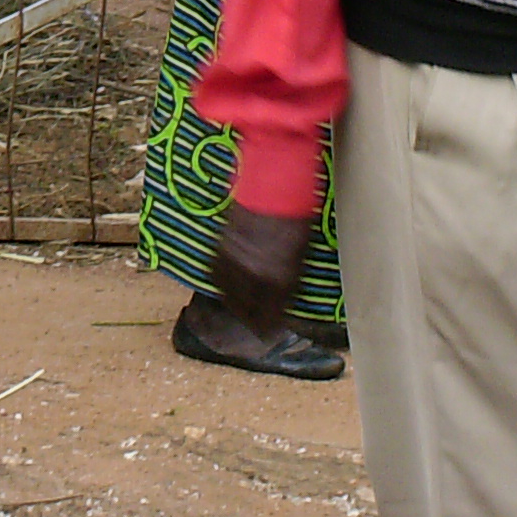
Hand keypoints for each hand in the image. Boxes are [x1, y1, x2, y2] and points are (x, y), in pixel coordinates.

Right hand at [213, 202, 311, 336]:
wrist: (274, 186)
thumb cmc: (295, 218)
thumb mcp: (300, 255)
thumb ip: (290, 281)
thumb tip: (283, 300)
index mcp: (279, 279)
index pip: (270, 316)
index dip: (269, 327)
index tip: (269, 330)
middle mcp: (254, 274)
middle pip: (246, 310)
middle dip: (251, 319)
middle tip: (253, 322)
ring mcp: (235, 261)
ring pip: (227, 294)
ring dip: (233, 302)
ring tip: (238, 305)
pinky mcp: (221, 247)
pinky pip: (216, 274)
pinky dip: (221, 282)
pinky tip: (227, 283)